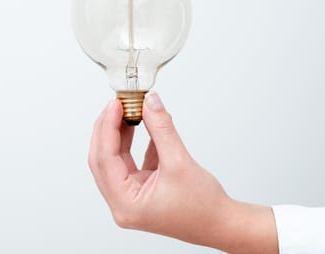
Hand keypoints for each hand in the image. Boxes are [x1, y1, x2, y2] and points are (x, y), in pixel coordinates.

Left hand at [88, 92, 277, 253]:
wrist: (221, 223)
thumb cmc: (203, 206)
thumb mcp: (179, 161)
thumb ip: (162, 128)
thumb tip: (149, 102)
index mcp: (125, 203)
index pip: (104, 158)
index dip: (107, 128)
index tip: (115, 105)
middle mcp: (122, 203)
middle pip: (103, 159)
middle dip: (109, 129)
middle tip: (118, 104)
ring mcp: (130, 197)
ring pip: (115, 159)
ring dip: (121, 134)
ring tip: (128, 110)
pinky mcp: (140, 190)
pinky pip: (130, 162)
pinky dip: (134, 143)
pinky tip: (142, 125)